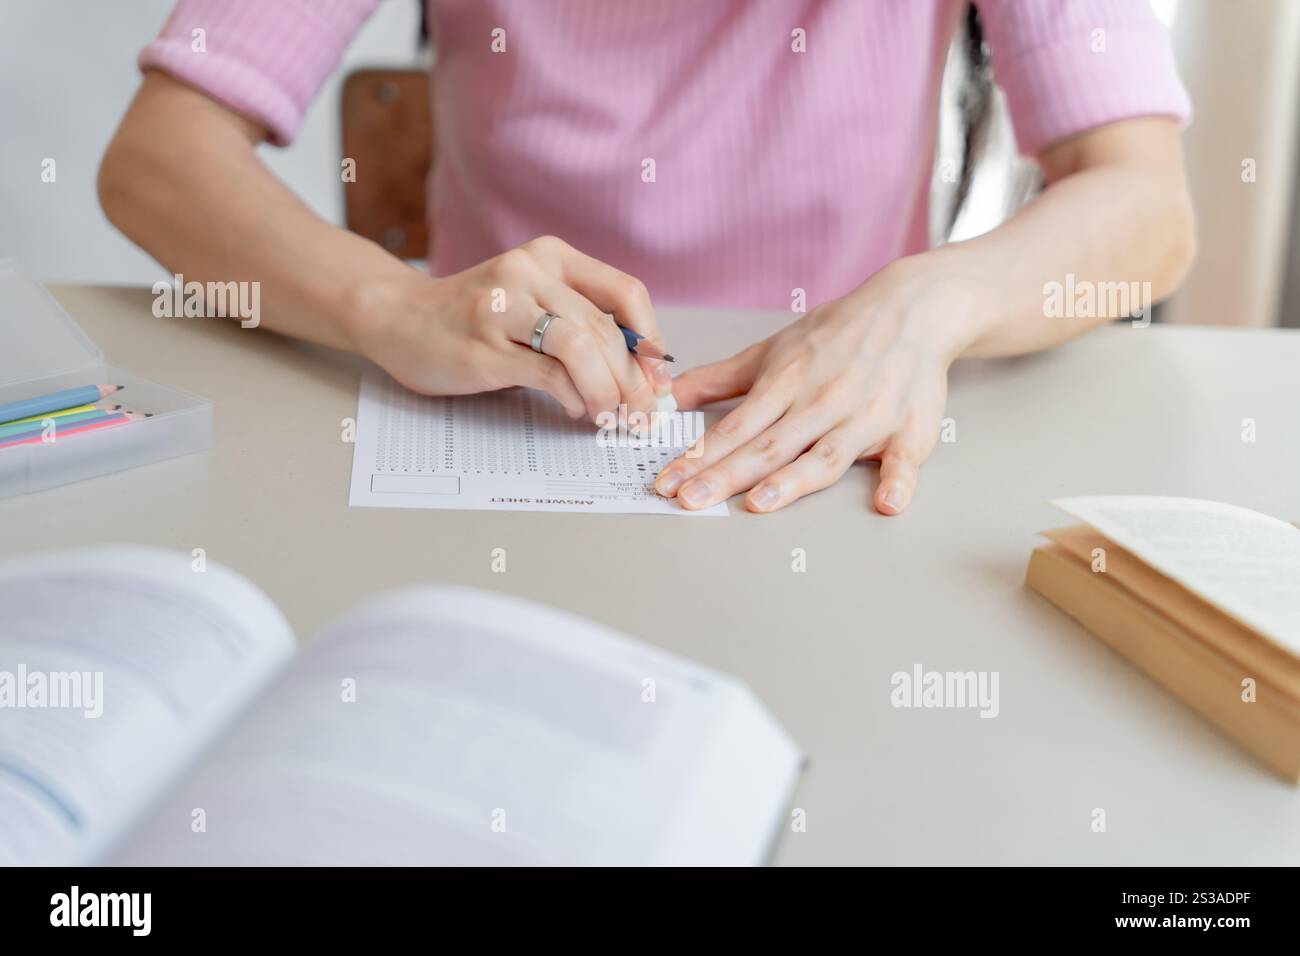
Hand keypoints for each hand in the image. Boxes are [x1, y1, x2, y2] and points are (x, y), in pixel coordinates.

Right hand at [351, 235, 671, 421]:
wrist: (397, 317)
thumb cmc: (473, 315)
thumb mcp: (531, 300)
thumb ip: (579, 321)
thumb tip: (640, 370)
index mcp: (550, 255)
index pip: (625, 292)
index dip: (650, 339)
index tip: (657, 376)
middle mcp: (527, 273)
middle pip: (605, 329)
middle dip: (633, 379)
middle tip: (641, 412)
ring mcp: (501, 308)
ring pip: (582, 348)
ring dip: (607, 390)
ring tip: (610, 414)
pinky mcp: (483, 347)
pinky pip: (548, 374)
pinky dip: (574, 397)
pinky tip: (577, 409)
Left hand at [655, 264, 960, 514]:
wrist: (911, 309)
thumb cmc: (839, 333)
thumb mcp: (772, 350)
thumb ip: (719, 380)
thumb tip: (669, 399)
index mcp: (786, 383)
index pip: (735, 428)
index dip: (699, 457)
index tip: (668, 482)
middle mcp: (821, 402)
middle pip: (768, 446)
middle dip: (726, 475)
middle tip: (690, 501)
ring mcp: (865, 417)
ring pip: (824, 456)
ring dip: (793, 480)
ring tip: (760, 502)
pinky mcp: (907, 430)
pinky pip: (904, 459)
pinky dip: (899, 480)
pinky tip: (888, 502)